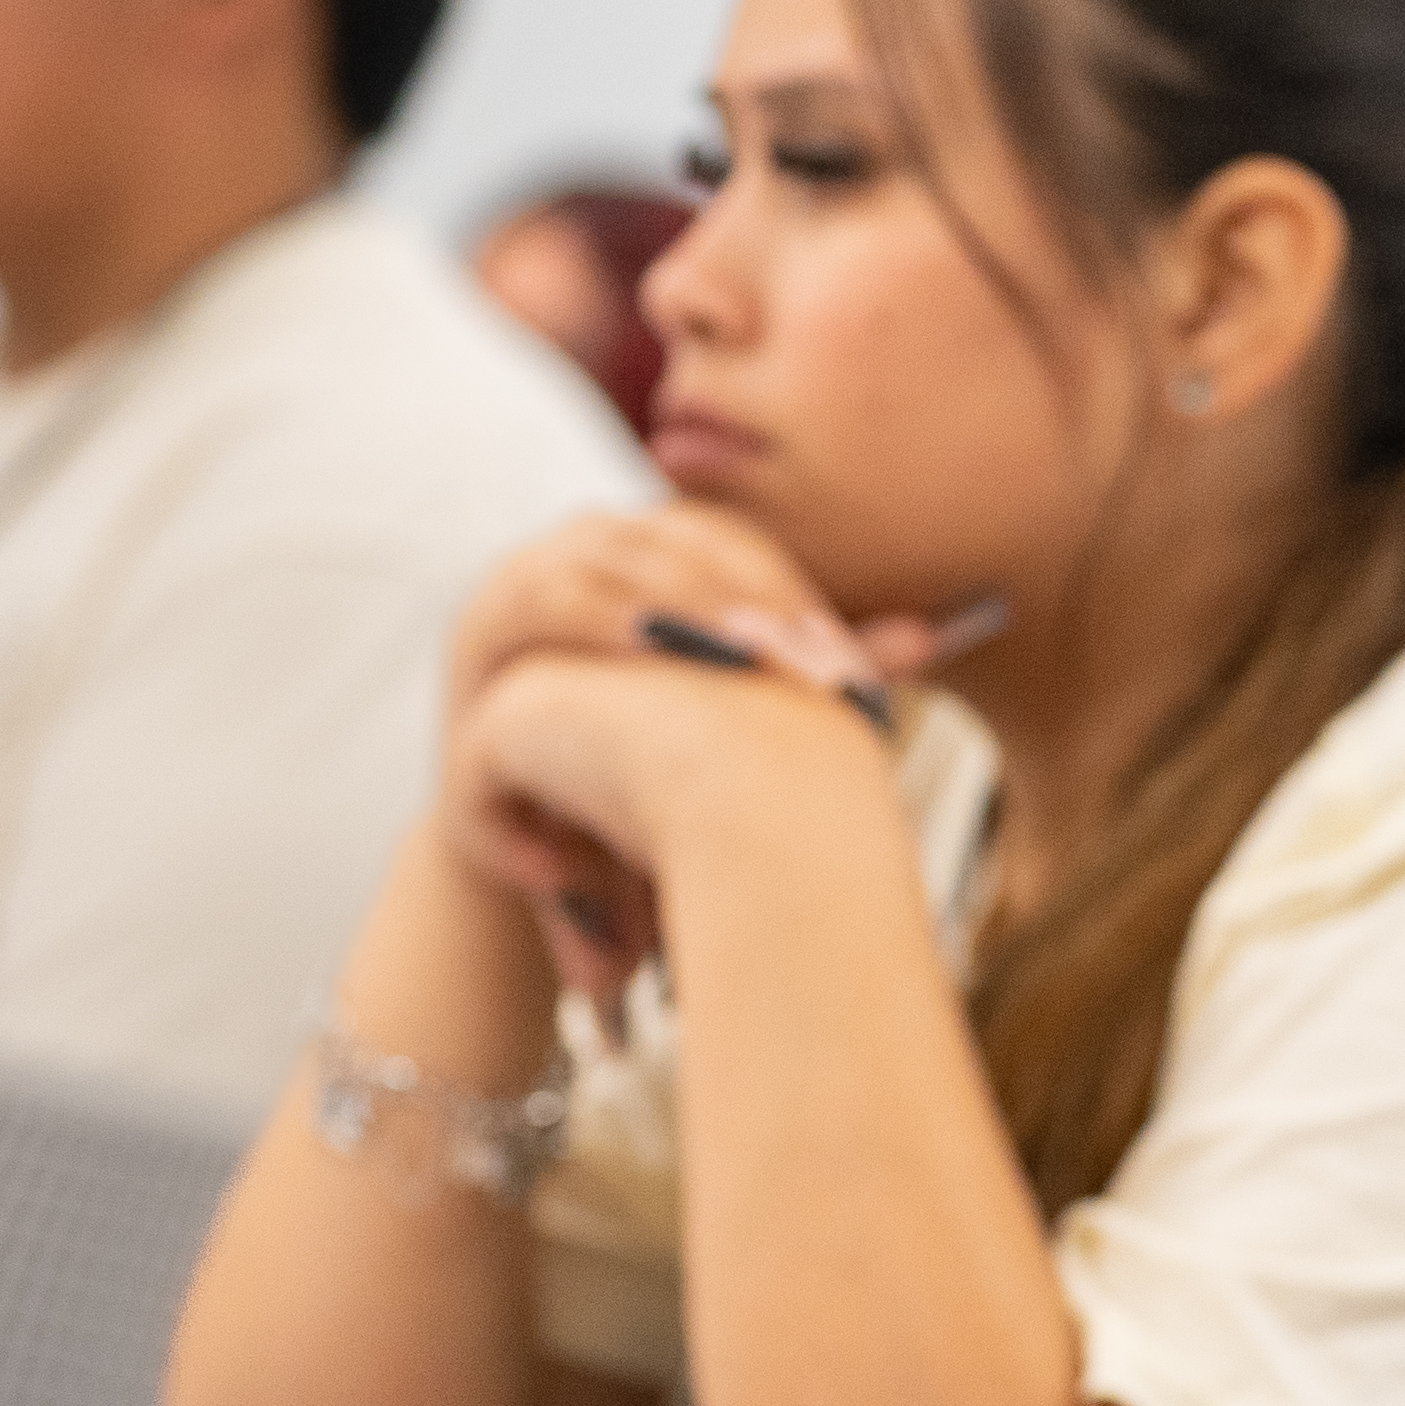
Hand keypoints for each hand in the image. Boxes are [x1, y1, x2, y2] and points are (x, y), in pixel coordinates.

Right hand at [432, 505, 903, 1005]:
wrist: (557, 863)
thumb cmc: (657, 780)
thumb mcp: (736, 728)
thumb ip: (811, 672)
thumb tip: (934, 634)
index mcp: (654, 558)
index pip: (724, 542)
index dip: (780, 586)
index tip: (837, 656)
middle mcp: (583, 556)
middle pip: (654, 541)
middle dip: (722, 596)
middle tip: (784, 657)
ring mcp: (515, 594)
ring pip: (576, 571)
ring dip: (643, 610)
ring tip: (711, 659)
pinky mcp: (470, 653)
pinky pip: (512, 628)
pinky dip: (566, 651)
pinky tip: (623, 689)